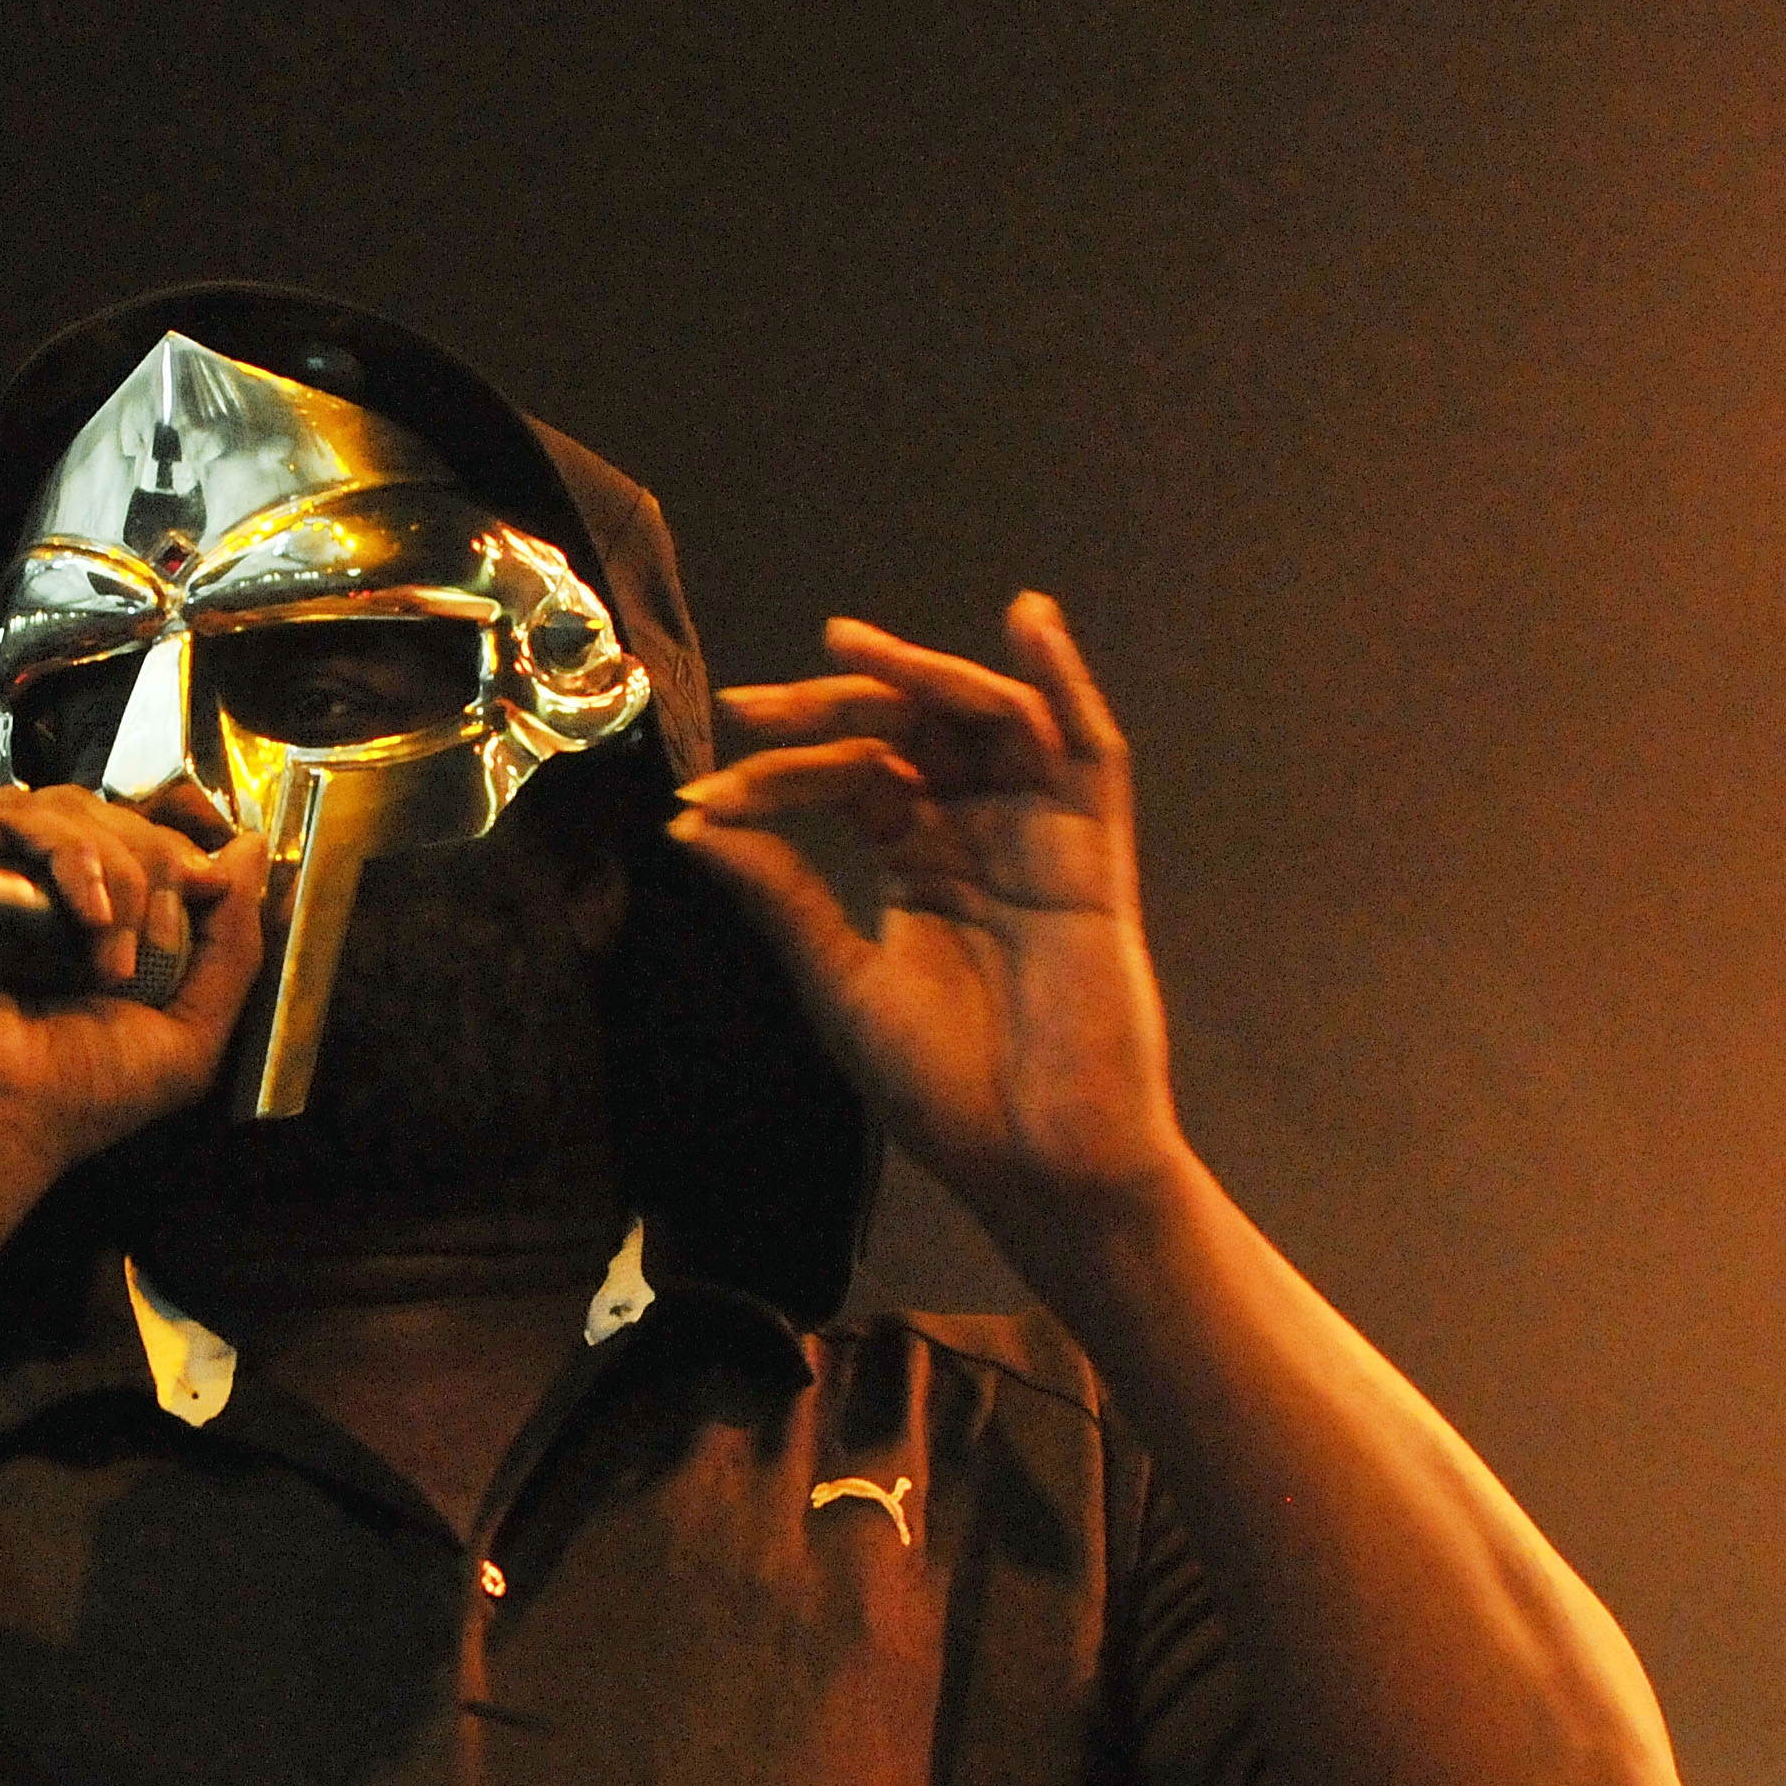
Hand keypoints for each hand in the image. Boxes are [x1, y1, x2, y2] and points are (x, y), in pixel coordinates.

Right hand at [0, 787, 269, 1205]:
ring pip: (81, 812)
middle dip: (161, 875)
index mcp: (110, 928)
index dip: (191, 861)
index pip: (161, 846)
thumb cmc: (78, 1095)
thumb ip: (234, 946)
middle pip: (129, 822)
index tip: (206, 899)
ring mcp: (6, 877)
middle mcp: (57, 895)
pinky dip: (73, 854)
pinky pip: (23, 816)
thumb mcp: (192, 1033)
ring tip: (110, 958)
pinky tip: (87, 914)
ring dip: (121, 874)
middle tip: (147, 956)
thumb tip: (252, 851)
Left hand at [670, 593, 1189, 1229]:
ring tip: (851, 648)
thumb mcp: (840, 982)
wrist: (1033, 1163)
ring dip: (926, 676)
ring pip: (990, 723)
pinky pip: (1091, 753)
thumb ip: (782, 895)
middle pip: (916, 733)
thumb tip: (692, 825)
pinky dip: (1066, 681)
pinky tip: (1030, 621)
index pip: (852, 780)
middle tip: (751, 706)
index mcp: (919, 864)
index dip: (779, 775)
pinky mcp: (1094, 858)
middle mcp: (980, 836)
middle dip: (835, 707)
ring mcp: (1039, 841)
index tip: (706, 795)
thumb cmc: (947, 1091)